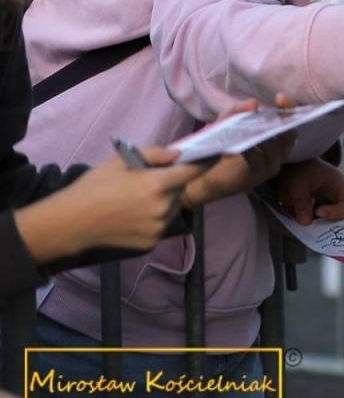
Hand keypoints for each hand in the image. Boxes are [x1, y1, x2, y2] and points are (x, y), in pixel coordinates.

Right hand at [14, 149, 207, 264]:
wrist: (70, 223)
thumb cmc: (95, 187)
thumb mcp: (121, 161)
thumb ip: (155, 154)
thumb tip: (180, 154)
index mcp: (157, 184)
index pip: (194, 171)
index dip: (207, 162)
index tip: (218, 155)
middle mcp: (163, 208)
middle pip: (181, 190)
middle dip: (173, 183)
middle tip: (150, 181)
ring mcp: (158, 228)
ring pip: (173, 209)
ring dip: (165, 202)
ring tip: (137, 200)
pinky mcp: (150, 243)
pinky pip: (161, 225)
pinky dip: (154, 218)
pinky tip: (132, 215)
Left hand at [180, 97, 294, 210]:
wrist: (200, 178)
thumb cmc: (216, 149)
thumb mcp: (224, 125)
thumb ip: (236, 113)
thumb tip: (254, 103)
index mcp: (272, 138)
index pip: (289, 122)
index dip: (289, 109)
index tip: (280, 98)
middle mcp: (276, 152)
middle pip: (289, 135)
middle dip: (282, 122)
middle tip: (267, 112)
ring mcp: (269, 166)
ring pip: (276, 148)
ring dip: (263, 136)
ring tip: (252, 127)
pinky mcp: (257, 177)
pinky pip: (259, 160)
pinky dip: (251, 151)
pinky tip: (241, 145)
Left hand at [271, 158, 343, 224]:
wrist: (293, 164)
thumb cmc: (298, 169)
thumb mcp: (296, 184)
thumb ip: (301, 202)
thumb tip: (306, 223)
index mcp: (341, 184)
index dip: (337, 213)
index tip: (318, 213)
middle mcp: (341, 194)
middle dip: (330, 223)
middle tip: (313, 227)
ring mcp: (333, 201)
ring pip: (334, 219)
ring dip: (321, 224)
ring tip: (305, 223)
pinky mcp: (323, 206)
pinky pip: (324, 219)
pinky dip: (315, 222)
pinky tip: (302, 220)